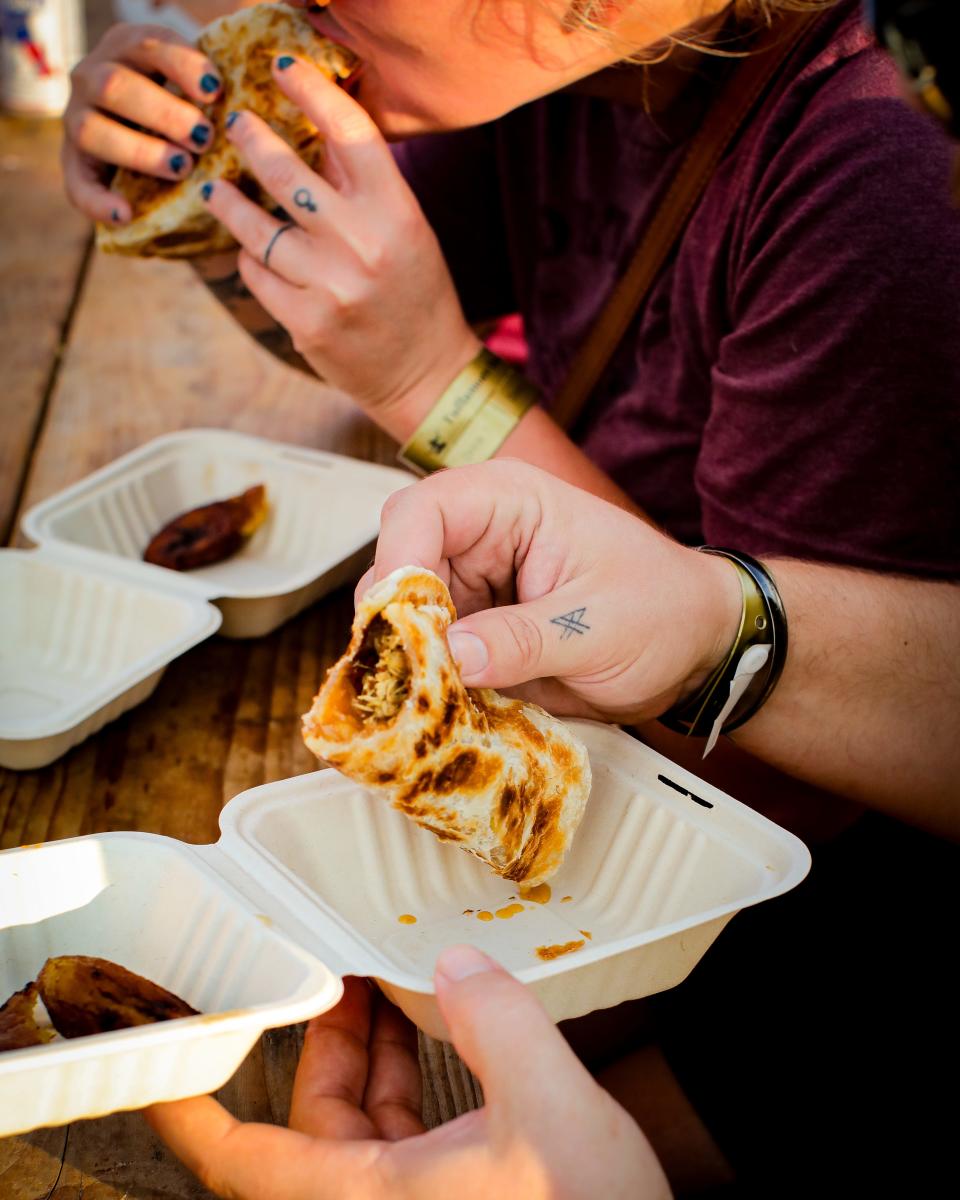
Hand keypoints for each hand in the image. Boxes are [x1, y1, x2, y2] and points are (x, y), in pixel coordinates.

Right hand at [63, 23, 222, 223]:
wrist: (162, 167)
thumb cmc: (196, 122)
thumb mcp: (202, 93)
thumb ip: (221, 90)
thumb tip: (269, 94)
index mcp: (129, 50)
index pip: (149, 44)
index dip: (181, 65)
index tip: (215, 92)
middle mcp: (94, 77)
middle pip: (114, 85)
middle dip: (162, 112)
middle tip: (203, 138)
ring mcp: (78, 120)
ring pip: (92, 130)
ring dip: (139, 150)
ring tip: (181, 167)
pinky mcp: (75, 166)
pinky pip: (77, 185)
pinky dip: (100, 201)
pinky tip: (126, 214)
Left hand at [146, 946, 668, 1199]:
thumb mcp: (551, 1113)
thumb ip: (499, 1025)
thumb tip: (455, 965)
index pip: (245, 1160)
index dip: (191, 1111)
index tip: (161, 1061)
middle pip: (307, 1122)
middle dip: (315, 1034)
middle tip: (323, 961)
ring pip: (357, 1124)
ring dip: (367, 1049)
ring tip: (381, 976)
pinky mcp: (448, 1195)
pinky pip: (400, 1132)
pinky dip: (406, 1073)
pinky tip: (431, 1023)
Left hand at [198, 53, 479, 430]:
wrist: (425, 374)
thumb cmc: (414, 293)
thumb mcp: (406, 230)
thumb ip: (362, 185)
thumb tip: (314, 127)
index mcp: (396, 212)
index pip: (349, 132)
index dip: (312, 91)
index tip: (282, 68)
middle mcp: (363, 245)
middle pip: (286, 174)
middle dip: (251, 141)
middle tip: (234, 125)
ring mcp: (331, 287)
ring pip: (256, 229)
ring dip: (228, 203)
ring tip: (216, 190)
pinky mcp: (305, 323)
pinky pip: (257, 274)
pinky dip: (249, 259)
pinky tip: (251, 253)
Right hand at [363, 461, 742, 722]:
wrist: (694, 646)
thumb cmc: (663, 611)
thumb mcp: (599, 628)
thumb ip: (523, 640)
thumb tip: (451, 657)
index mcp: (509, 501)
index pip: (421, 514)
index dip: (398, 566)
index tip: (403, 630)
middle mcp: (476, 536)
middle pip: (395, 567)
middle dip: (396, 625)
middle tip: (412, 682)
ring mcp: (470, 584)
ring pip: (402, 618)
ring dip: (408, 662)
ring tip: (428, 705)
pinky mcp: (472, 629)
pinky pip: (428, 653)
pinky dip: (428, 684)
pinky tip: (441, 712)